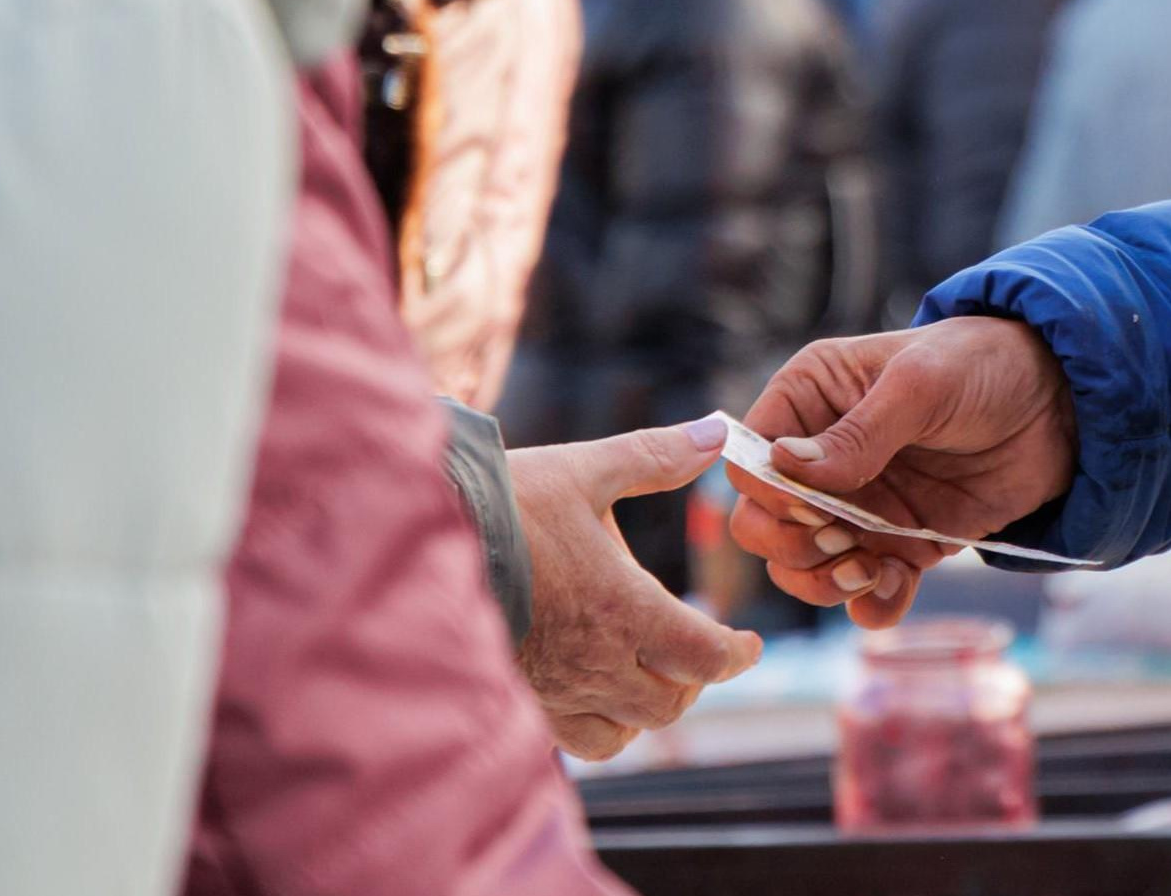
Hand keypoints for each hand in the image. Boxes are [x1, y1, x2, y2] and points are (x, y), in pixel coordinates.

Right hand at [508, 420, 765, 758]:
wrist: (420, 547)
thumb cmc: (507, 504)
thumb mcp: (585, 470)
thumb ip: (655, 456)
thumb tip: (716, 431)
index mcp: (626, 608)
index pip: (705, 656)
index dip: (737, 655)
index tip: (750, 644)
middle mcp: (599, 662)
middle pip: (672, 702)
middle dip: (695, 679)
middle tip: (698, 650)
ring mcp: (559, 690)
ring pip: (628, 728)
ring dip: (650, 707)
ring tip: (649, 673)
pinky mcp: (524, 700)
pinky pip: (577, 740)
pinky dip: (604, 725)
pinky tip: (597, 690)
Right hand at [728, 320, 1076, 628]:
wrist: (1063, 404)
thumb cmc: (985, 364)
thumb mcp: (922, 384)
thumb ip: (858, 433)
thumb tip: (785, 466)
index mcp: (809, 397)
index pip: (749, 459)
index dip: (768, 494)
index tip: (813, 505)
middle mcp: (821, 457)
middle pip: (762, 524)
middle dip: (792, 547)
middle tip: (843, 542)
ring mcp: (859, 505)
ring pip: (801, 568)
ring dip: (824, 584)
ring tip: (871, 570)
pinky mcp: (899, 544)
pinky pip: (862, 594)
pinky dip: (870, 604)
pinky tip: (895, 587)